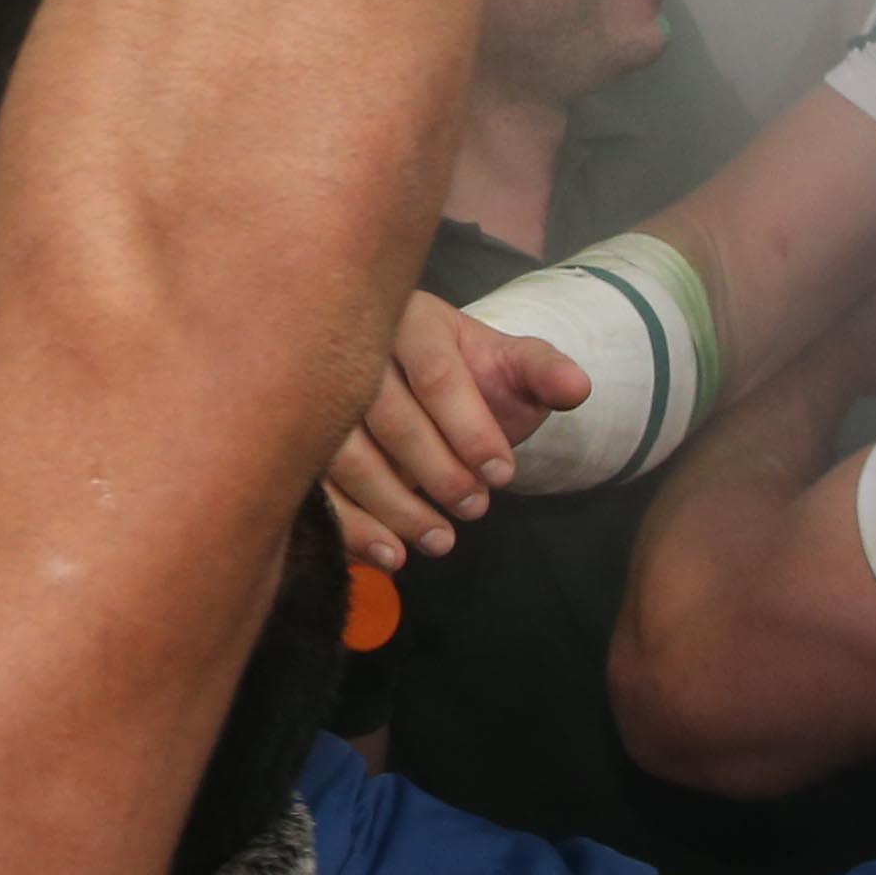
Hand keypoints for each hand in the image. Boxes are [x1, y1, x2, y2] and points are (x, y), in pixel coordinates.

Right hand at [317, 292, 591, 565]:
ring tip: (440, 542)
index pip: (436, 375)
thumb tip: (577, 387)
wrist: (423, 389)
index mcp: (407, 318)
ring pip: (345, 456)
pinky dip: (352, 528)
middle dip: (436, 471)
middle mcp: (350, 350)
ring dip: (394, 507)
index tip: (504, 476)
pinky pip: (316, 489)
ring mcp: (313, 396)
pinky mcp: (297, 442)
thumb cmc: (469, 375)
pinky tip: (390, 556)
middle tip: (476, 510)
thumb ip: (542, 372)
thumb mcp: (510, 367)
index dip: (470, 429)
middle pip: (386, 416)